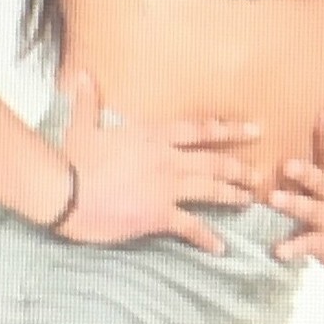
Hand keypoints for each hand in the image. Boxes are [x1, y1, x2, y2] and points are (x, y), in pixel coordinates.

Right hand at [48, 71, 262, 254]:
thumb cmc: (71, 158)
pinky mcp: (158, 215)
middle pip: (214, 161)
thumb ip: (88, 102)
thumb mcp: (82, 126)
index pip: (199, 130)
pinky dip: (207, 238)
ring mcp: (166, 188)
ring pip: (211, 190)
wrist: (64, 191)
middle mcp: (167, 159)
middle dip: (239, 167)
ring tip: (250, 201)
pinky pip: (191, 227)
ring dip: (233, 195)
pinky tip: (220, 248)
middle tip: (259, 173)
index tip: (253, 129)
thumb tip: (82, 76)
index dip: (229, 129)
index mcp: (152, 135)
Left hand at [268, 107, 323, 276]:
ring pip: (309, 210)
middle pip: (319, 180)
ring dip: (292, 204)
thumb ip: (316, 164)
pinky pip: (306, 245)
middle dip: (304, 171)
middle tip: (287, 164)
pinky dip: (292, 248)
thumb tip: (309, 125)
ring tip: (274, 199)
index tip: (320, 114)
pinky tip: (278, 250)